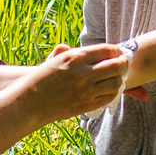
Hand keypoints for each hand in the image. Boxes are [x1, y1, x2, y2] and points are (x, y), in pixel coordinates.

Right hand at [11, 43, 127, 123]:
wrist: (31, 101)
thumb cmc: (44, 77)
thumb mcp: (57, 58)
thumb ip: (77, 52)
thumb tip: (97, 51)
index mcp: (76, 57)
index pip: (107, 50)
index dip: (116, 51)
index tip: (117, 53)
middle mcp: (83, 73)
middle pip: (116, 66)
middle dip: (123, 64)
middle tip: (124, 64)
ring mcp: (86, 90)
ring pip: (116, 83)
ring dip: (119, 79)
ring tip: (117, 77)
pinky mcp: (86, 104)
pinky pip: (109, 97)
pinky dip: (113, 91)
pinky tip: (109, 88)